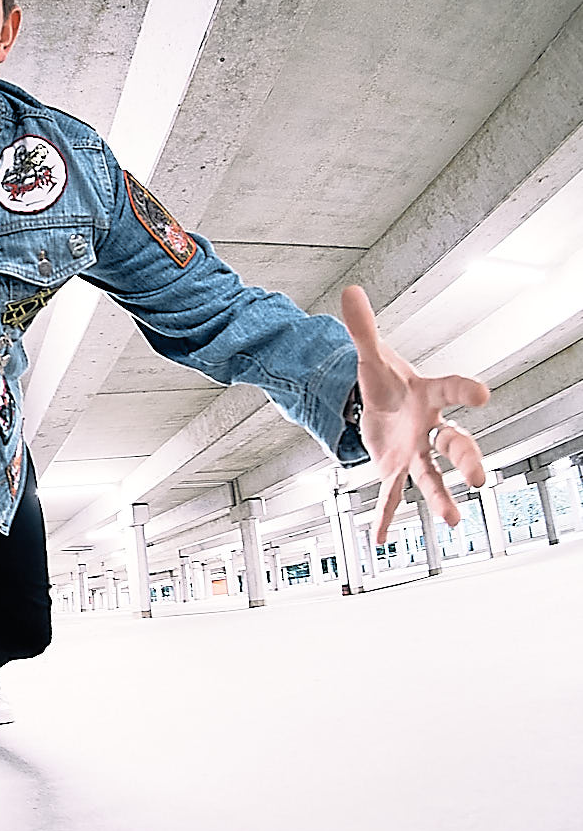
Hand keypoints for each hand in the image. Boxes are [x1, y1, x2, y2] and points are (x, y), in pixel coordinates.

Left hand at [341, 285, 489, 542]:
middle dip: (467, 460)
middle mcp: (430, 427)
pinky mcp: (395, 469)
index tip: (482, 395)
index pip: (451, 389)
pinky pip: (392, 495)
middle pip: (454, 444)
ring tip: (453, 521)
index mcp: (429, 394)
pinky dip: (385, 516)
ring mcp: (414, 452)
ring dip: (440, 498)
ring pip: (431, 476)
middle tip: (480, 479)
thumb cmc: (385, 380)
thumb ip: (363, 328)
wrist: (376, 402)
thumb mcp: (370, 356)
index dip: (465, 391)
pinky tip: (380, 539)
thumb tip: (349, 292)